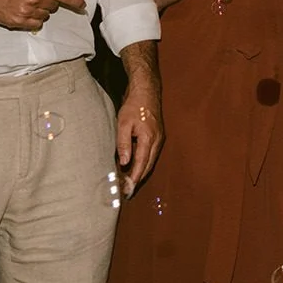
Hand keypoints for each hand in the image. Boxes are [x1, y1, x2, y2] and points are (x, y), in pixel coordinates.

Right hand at [0, 0, 85, 30]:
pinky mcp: (17, 22)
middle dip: (50, 1)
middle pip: (55, 6)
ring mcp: (25, 12)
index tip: (82, 5)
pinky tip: (24, 12)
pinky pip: (37, 24)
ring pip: (46, 15)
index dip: (75, 1)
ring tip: (26, 3)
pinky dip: (34, 20)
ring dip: (41, 10)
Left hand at [115, 83, 164, 197]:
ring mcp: (159, 138)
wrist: (147, 91)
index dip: (134, 177)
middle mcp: (157, 140)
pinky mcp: (158, 136)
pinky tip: (134, 167)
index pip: (141, 163)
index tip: (127, 189)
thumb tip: (124, 162)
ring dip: (141, 172)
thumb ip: (123, 143)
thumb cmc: (134, 106)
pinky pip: (151, 154)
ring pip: (150, 161)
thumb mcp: (123, 123)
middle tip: (127, 191)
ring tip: (129, 182)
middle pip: (148, 165)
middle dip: (138, 178)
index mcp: (149, 138)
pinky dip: (143, 163)